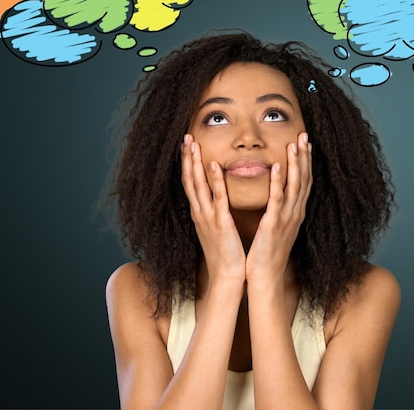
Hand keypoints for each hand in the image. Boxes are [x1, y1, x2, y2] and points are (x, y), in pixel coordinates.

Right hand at [181, 134, 245, 285]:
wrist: (227, 276)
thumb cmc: (225, 252)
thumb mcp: (216, 227)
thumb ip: (214, 211)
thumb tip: (215, 198)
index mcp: (200, 213)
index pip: (190, 183)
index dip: (187, 164)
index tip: (187, 145)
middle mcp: (200, 212)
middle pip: (190, 180)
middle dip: (187, 158)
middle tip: (186, 137)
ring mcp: (208, 217)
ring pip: (198, 185)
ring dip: (195, 164)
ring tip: (194, 144)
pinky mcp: (221, 223)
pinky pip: (217, 198)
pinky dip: (215, 181)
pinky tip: (213, 165)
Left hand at [246, 132, 312, 283]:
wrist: (265, 276)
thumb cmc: (268, 252)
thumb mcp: (277, 226)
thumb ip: (280, 210)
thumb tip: (278, 196)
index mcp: (295, 212)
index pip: (303, 181)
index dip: (305, 161)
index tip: (305, 143)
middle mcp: (295, 212)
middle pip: (303, 179)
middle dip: (304, 156)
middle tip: (304, 135)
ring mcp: (286, 218)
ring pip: (294, 186)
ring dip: (295, 163)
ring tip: (294, 144)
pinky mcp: (274, 224)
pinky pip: (277, 200)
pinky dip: (279, 183)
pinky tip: (278, 167)